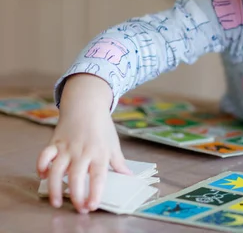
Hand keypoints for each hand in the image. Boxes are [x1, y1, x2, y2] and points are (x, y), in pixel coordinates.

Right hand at [36, 74, 131, 212]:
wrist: (86, 104)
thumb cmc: (102, 126)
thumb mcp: (113, 144)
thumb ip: (119, 163)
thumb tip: (129, 177)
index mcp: (99, 153)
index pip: (98, 176)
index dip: (95, 192)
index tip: (92, 206)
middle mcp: (82, 151)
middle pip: (76, 177)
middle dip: (76, 195)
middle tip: (78, 210)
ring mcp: (67, 147)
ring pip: (57, 170)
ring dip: (55, 187)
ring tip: (57, 202)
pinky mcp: (54, 142)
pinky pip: (44, 155)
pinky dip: (41, 166)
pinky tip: (42, 176)